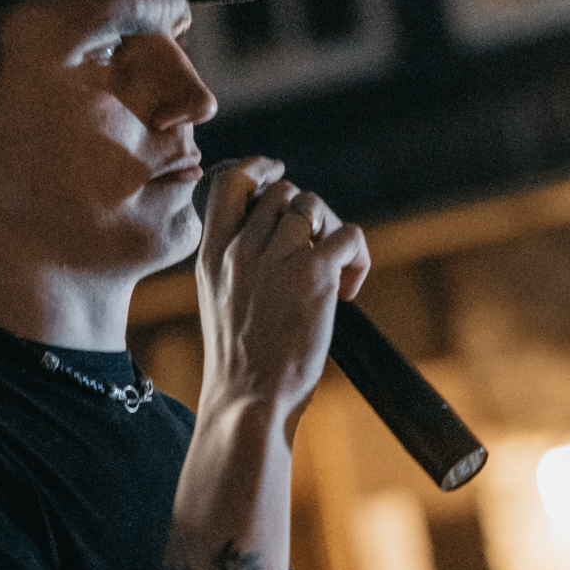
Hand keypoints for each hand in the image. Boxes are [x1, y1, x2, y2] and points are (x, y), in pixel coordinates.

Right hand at [195, 157, 369, 426]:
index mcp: (212, 254)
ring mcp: (278, 256)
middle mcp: (242, 248)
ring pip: (314, 205)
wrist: (250, 400)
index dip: (258, 169)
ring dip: (330, 233)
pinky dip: (358, 258)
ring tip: (331, 276)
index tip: (276, 172)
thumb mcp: (219, 302)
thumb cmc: (240, 364)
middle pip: (283, 192)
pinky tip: (346, 293)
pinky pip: (349, 234)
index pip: (230, 181)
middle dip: (305, 214)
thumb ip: (237, 263)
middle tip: (315, 255)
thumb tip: (274, 235)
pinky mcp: (315, 273)